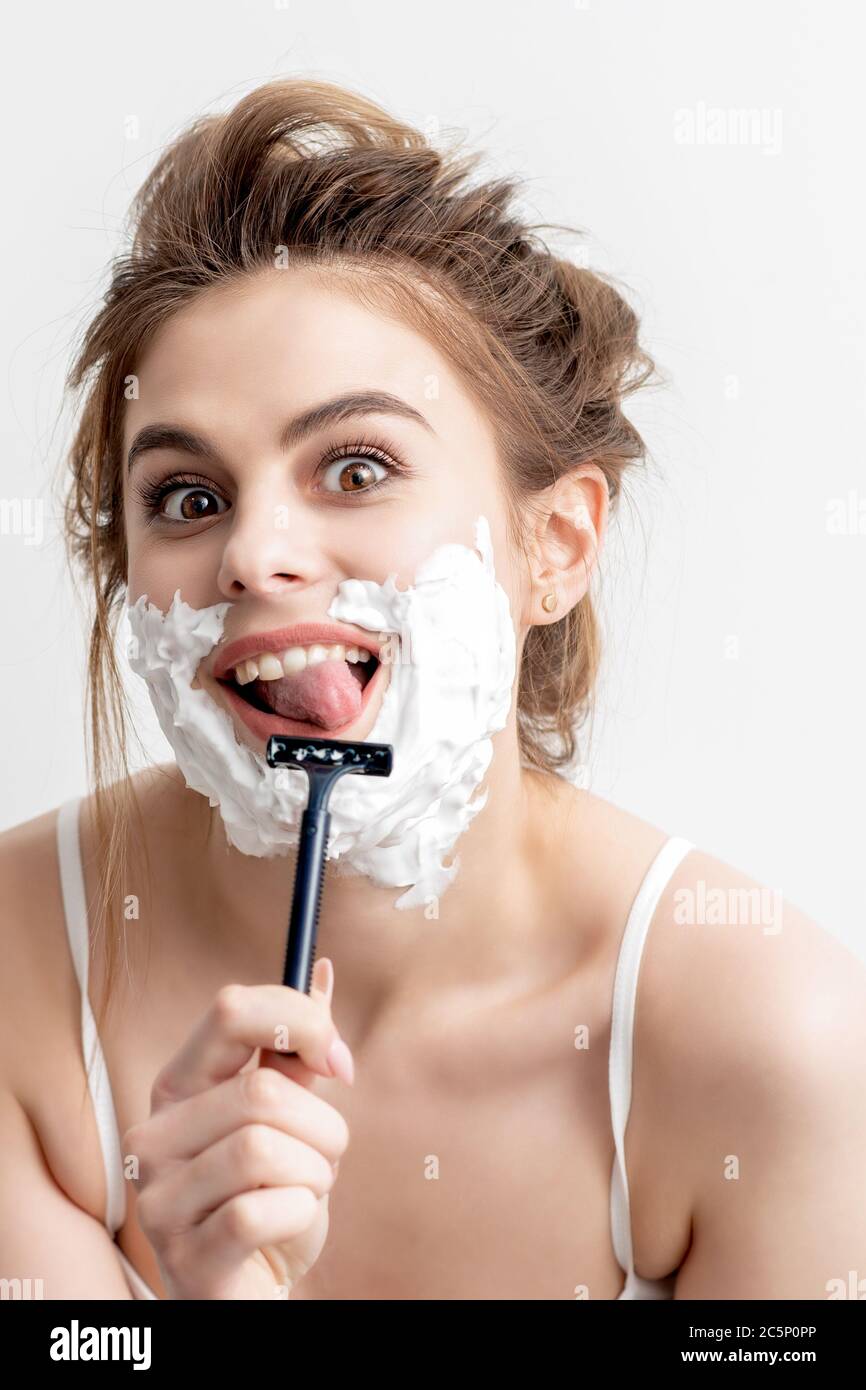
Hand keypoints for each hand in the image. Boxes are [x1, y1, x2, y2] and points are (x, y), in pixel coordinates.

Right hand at [122, 958, 351, 1298]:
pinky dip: (299, 1215)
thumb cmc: (273, 1197)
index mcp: (179, 1086)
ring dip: (315, 1174)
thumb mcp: (293, 1117)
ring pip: (264, 1148)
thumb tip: (321, 971)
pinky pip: (261, 1212)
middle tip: (323, 1157)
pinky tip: (288, 1225)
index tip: (337, 1062)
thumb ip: (300, 1049)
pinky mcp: (185, 1257)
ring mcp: (160, 1199)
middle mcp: (154, 1135)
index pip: (231, 1009)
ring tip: (304, 1192)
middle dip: (322, 1126)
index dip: (300, 1022)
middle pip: (263, 1089)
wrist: (257, 1291)